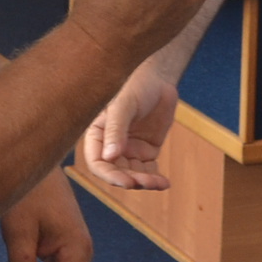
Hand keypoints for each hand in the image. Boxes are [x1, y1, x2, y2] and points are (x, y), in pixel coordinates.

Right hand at [81, 62, 181, 190]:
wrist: (158, 78)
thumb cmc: (134, 84)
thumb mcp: (123, 105)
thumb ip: (116, 129)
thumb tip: (109, 157)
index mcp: (97, 134)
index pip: (97, 162)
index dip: (109, 175)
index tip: (126, 181)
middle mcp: (111, 145)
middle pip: (116, 172)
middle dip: (130, 180)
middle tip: (146, 182)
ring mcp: (129, 149)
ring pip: (133, 174)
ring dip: (144, 182)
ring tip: (159, 183)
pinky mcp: (146, 150)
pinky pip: (148, 170)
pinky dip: (155, 179)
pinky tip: (164, 183)